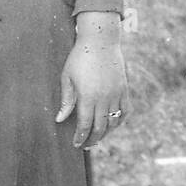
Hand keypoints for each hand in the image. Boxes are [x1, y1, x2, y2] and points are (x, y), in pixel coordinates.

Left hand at [55, 12, 128, 148]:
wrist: (100, 41)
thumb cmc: (79, 58)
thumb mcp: (67, 78)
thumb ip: (66, 100)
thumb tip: (60, 119)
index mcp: (88, 97)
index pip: (85, 125)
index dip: (80, 137)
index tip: (76, 144)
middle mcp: (104, 98)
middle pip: (100, 127)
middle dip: (92, 139)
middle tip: (85, 145)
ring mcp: (116, 94)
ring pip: (113, 122)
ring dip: (105, 133)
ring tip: (97, 138)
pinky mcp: (124, 89)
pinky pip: (125, 111)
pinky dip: (119, 121)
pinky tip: (112, 125)